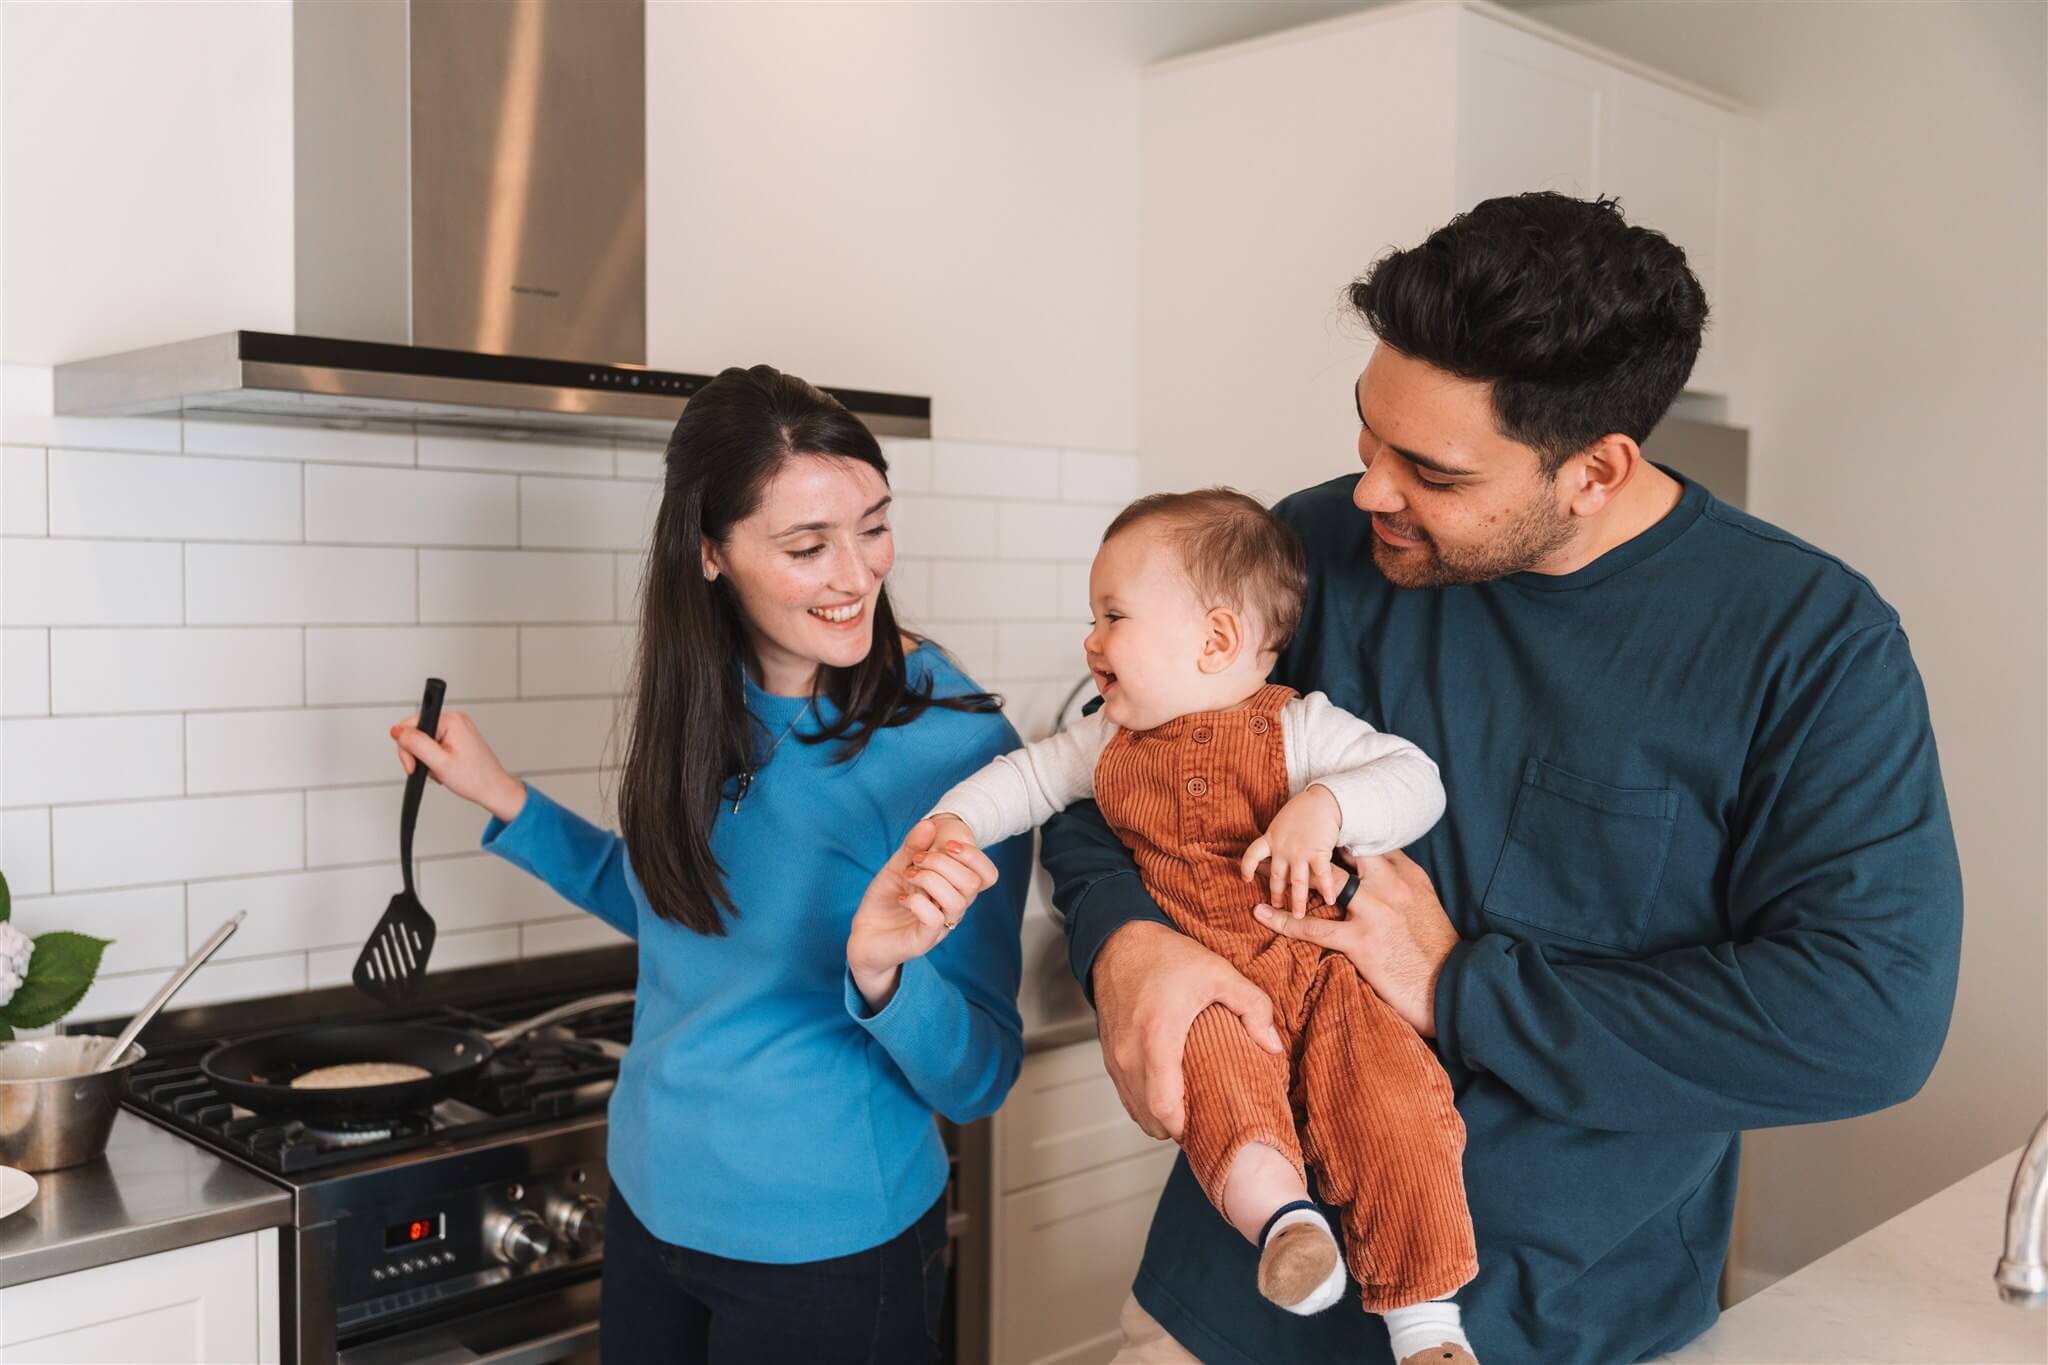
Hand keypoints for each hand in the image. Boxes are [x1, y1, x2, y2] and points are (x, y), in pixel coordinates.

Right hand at [390, 709, 526, 823]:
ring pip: (424, 741)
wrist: (494, 790)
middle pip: (416, 732)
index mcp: (451, 720)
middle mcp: (455, 720)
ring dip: (427, 759)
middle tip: (431, 770)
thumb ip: (415, 744)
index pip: (410, 725)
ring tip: (441, 771)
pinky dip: (434, 759)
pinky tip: (444, 768)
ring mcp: (457, 728)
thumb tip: (396, 730)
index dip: (407, 747)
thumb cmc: (475, 779)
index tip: (414, 765)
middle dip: (418, 755)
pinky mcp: (458, 738)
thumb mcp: (439, 763)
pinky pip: (434, 745)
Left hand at [847, 818, 1000, 1010]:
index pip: (988, 875)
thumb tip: (928, 825)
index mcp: (954, 889)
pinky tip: (903, 898)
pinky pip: (935, 919)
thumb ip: (913, 847)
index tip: (946, 844)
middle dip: (942, 862)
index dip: (974, 856)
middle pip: (972, 883)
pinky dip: (917, 901)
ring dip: (930, 880)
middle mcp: (953, 908)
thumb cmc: (886, 901)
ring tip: (909, 876)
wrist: (864, 935)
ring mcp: (941, 927)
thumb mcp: (898, 866)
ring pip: (957, 901)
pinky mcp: (923, 941)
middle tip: (917, 860)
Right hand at [1090, 921, 1282, 1139]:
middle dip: (1177, 1130)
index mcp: (1157, 1038)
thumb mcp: (1217, 972)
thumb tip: (1273, 1045)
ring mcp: (1114, 1056)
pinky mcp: (1108, 1053)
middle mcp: (1129, 1054)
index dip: (1187, 1128)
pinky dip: (1144, 1102)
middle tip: (1206, 1123)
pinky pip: (1125, 1093)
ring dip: (1159, 1117)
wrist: (1117, 940)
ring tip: (1189, 1110)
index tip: (1210, 1128)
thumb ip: (1252, 1006)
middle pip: (1149, 1118)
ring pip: (1135, 1109)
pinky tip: (1168, 1091)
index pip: (1164, 1107)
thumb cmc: (1164, 955)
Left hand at [1239, 784, 1345, 917]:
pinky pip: (1321, 876)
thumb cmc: (1304, 809)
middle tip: (1277, 908)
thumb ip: (1278, 837)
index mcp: (1271, 838)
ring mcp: (1299, 853)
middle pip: (1276, 876)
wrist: (1322, 800)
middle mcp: (1282, 849)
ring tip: (1299, 915)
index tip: (1246, 879)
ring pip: (1296, 883)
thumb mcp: (1281, 822)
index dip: (1247, 867)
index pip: (1252, 854)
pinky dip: (1325, 890)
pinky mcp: (1317, 854)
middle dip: (1276, 894)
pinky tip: (1329, 900)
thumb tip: (1275, 848)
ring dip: (1298, 901)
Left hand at [1251, 849, 1458, 1036]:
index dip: (1336, 836)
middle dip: (1307, 846)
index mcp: (1406, 874)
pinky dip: (1283, 920)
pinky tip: (1260, 913)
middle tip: (1280, 839)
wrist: (1451, 986)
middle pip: (1338, 855)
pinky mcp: (1360, 941)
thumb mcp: (1425, 904)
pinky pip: (1313, 927)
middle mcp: (1390, 886)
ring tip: (1260, 868)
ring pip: (1322, 883)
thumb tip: (1379, 866)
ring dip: (1289, 876)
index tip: (1313, 830)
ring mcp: (1374, 911)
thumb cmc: (1436, 948)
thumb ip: (1401, 882)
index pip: (1365, 844)